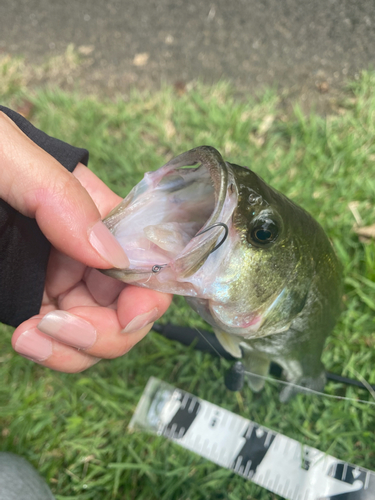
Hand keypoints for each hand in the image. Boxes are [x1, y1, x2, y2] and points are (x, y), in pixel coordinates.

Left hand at [0, 111, 171, 371]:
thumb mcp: (5, 154)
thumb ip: (60, 194)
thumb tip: (110, 253)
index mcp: (91, 209)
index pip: (145, 255)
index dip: (149, 291)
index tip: (129, 314)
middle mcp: (83, 248)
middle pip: (128, 305)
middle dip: (107, 331)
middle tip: (60, 328)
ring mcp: (58, 278)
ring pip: (98, 331)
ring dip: (76, 349)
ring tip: (29, 338)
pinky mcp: (29, 300)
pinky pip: (61, 339)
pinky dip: (53, 351)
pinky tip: (24, 339)